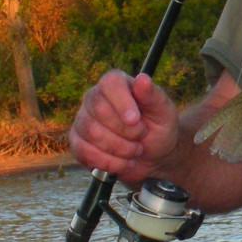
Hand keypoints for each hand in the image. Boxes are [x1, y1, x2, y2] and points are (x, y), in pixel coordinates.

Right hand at [69, 70, 180, 185]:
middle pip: (98, 110)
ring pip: (91, 133)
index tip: (135, 120)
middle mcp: (95, 98)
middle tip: (141, 135)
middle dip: (125, 130)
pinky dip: (109, 162)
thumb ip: (153, 95)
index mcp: (118, 84)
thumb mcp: (163, 111)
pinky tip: (124, 163)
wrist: (154, 156)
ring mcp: (83, 120)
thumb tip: (142, 79)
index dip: (121, 102)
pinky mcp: (77, 143)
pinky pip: (84, 152)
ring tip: (136, 150)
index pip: (110, 83)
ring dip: (119, 148)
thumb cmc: (159, 128)